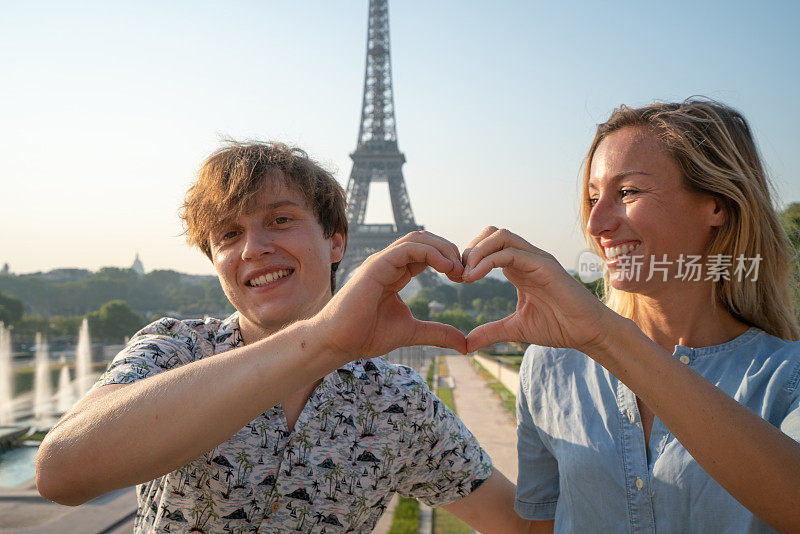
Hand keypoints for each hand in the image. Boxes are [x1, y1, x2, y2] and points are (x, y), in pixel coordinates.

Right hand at [314, 231, 467, 360]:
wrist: (338, 343)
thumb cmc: (365, 335)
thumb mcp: (412, 332)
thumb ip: (437, 333)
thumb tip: (464, 344)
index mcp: (396, 273)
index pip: (426, 252)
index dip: (448, 260)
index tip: (464, 279)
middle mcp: (389, 263)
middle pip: (425, 239)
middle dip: (449, 250)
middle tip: (465, 272)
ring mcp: (381, 262)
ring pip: (417, 238)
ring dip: (443, 249)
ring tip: (457, 269)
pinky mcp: (376, 266)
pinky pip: (408, 248)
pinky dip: (431, 252)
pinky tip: (445, 267)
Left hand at [462, 227, 615, 352]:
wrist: (588, 333)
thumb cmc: (559, 327)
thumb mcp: (515, 329)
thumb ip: (491, 332)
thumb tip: (466, 344)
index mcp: (518, 268)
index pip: (488, 245)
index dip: (468, 258)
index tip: (455, 280)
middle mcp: (527, 257)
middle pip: (492, 233)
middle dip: (470, 249)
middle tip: (458, 275)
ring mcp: (536, 258)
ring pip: (500, 236)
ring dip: (477, 251)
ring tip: (465, 276)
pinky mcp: (544, 265)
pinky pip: (511, 252)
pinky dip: (488, 261)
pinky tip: (474, 278)